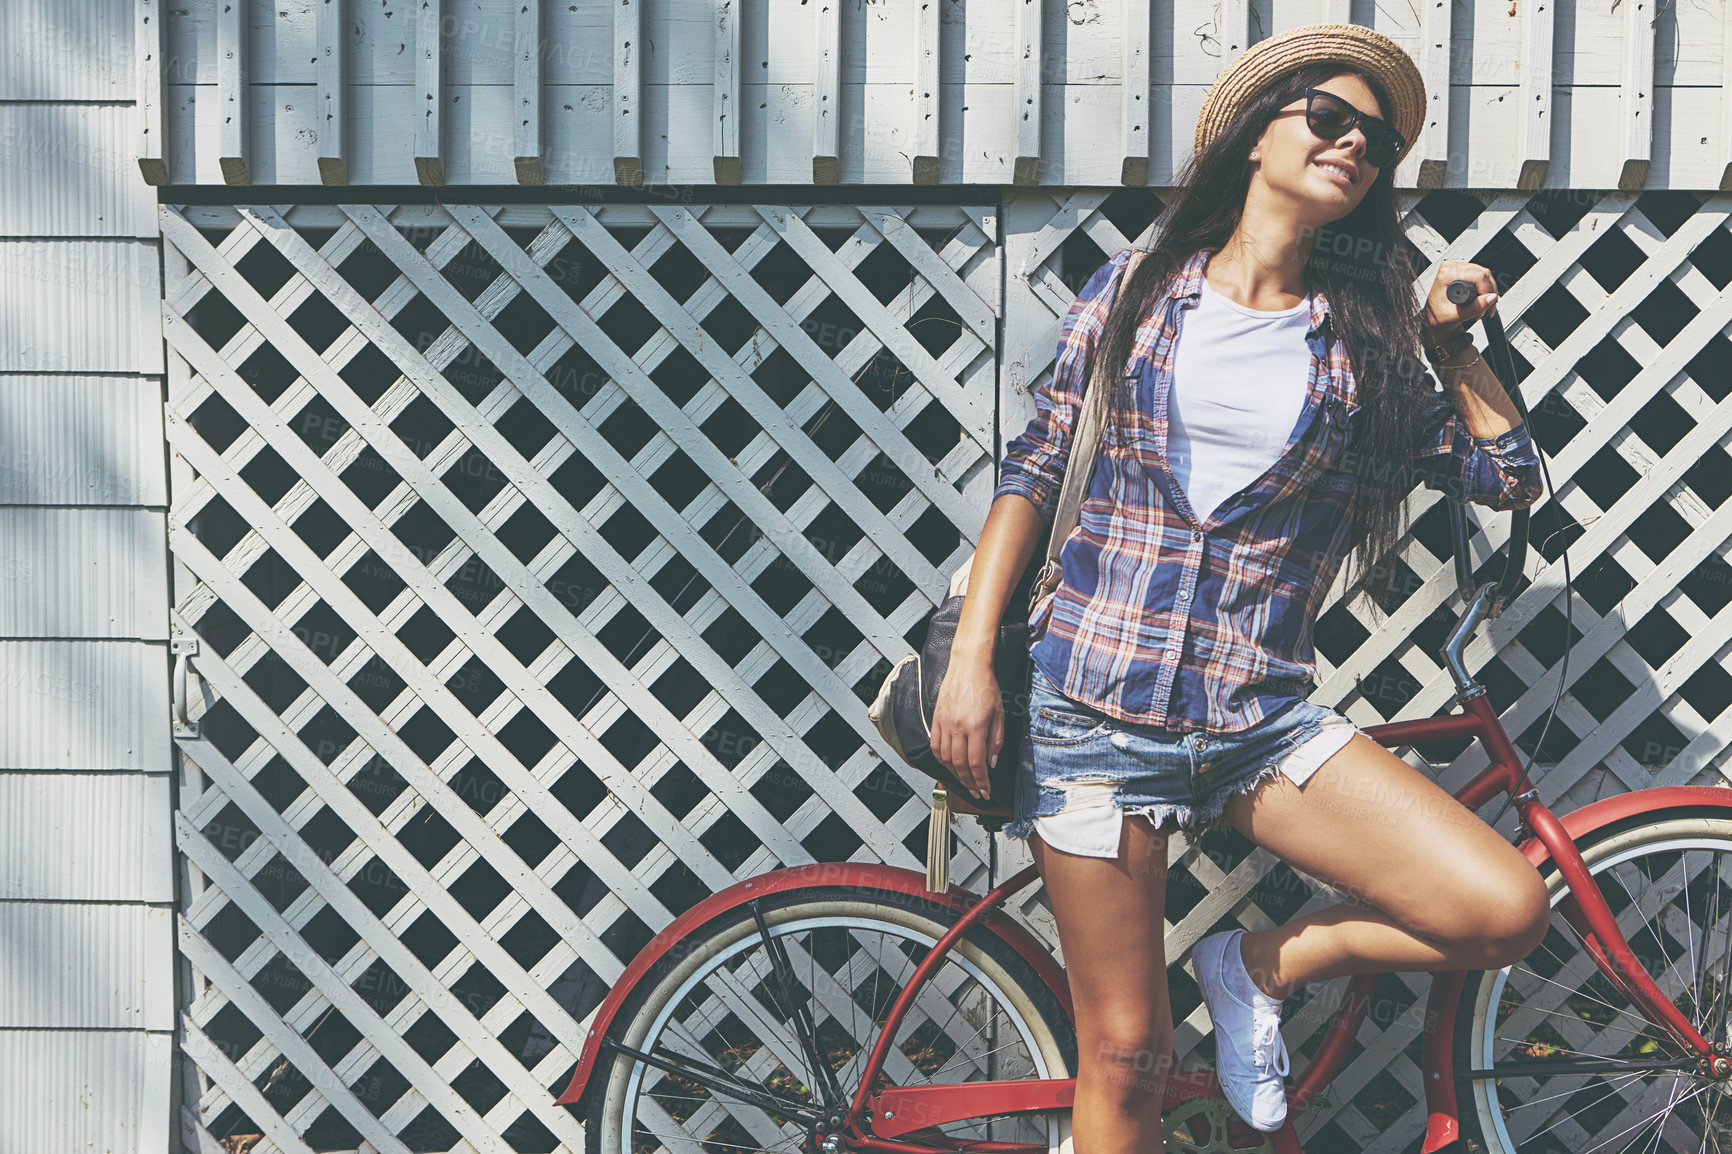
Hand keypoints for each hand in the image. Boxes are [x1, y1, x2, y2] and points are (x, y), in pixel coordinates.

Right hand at [930, 663, 1003, 800]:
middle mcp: (957, 726)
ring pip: (945, 758)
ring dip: (955, 774)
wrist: (968, 665)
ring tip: (964, 781)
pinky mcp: (936, 719)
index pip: (976, 763)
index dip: (980, 781)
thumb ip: (996, 740)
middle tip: (975, 791)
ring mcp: (944, 723)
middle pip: (960, 764)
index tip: (985, 790)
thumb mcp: (1000, 713)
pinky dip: (941, 760)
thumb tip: (991, 763)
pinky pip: (935, 746)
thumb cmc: (986, 685)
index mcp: (975, 725)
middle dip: (969, 782)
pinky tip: (949, 765)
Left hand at [1423, 259, 1500, 341]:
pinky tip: (1480, 300)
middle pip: (1483, 273)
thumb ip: (1474, 308)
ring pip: (1484, 275)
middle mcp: (1451, 267)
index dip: (1487, 291)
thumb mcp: (1454, 316)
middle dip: (1489, 292)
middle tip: (1487, 308)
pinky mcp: (1461, 272)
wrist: (1429, 318)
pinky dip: (1484, 289)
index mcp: (1447, 274)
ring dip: (1488, 292)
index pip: (1479, 276)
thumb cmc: (1436, 316)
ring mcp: (1457, 268)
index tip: (1488, 304)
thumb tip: (1491, 298)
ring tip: (1483, 307)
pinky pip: (1480, 277)